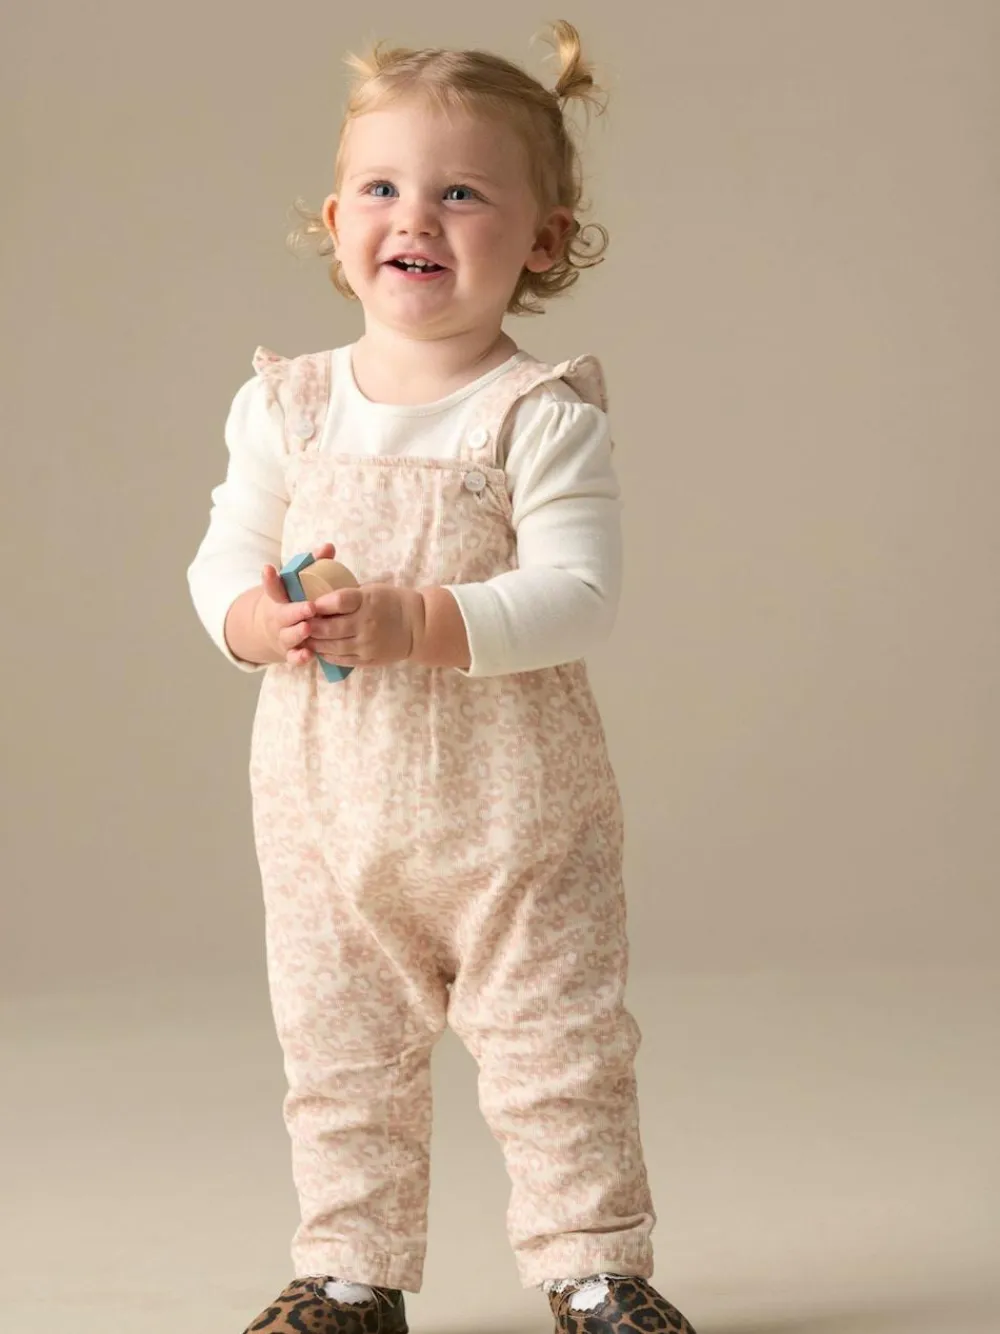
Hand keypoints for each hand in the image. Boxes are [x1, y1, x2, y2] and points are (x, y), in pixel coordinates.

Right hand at [254, 543, 334, 665]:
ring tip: (308, 628)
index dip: (270, 578)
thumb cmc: (294, 601)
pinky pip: (293, 657)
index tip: (269, 568)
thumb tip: (329, 546)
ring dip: (297, 633)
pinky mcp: (290, 652)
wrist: (276, 630)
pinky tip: (309, 655)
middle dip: (296, 611)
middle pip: (284, 615)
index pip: (273, 587)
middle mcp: (279, 618)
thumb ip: (313, 565)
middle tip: (310, 608)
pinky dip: (299, 657)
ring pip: (289, 636)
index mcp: (280, 598)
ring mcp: (284, 636)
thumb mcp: (298, 584)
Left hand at [305, 583, 425, 667]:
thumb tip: (319, 597)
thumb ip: (348, 595)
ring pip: (332, 646)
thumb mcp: (372, 590)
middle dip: (310, 626)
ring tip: (304, 637)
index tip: (308, 604)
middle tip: (298, 624)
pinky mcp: (368, 659)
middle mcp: (367, 624)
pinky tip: (319, 649)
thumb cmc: (392, 602)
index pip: (338, 601)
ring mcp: (367, 644)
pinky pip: (341, 659)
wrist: (418, 626)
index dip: (319, 604)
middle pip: (330, 627)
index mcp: (368, 602)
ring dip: (314, 642)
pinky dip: (327, 655)